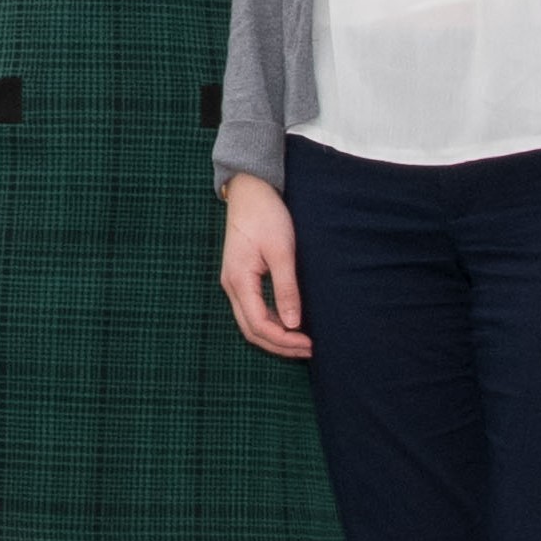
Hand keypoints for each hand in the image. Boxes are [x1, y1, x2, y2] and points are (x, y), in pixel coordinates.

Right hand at [219, 173, 308, 358]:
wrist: (249, 190)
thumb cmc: (266, 216)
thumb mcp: (281, 251)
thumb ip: (286, 288)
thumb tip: (293, 324)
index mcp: (239, 280)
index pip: (259, 324)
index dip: (284, 340)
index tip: (309, 343)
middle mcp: (231, 286)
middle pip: (251, 330)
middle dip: (279, 345)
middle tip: (309, 350)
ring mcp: (233, 282)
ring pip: (250, 322)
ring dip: (274, 336)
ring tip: (301, 342)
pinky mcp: (240, 277)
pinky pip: (252, 310)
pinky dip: (270, 323)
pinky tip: (288, 323)